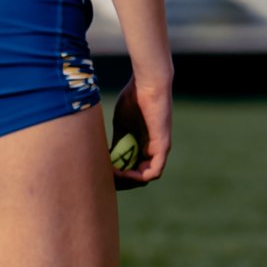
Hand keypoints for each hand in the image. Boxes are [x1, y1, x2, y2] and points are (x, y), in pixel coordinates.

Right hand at [109, 73, 172, 187]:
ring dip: (128, 180)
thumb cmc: (133, 99)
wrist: (146, 84)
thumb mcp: (121, 125)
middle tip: (105, 179)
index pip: (133, 169)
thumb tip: (107, 157)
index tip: (103, 173)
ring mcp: (159, 149)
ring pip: (146, 176)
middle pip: (139, 177)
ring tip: (113, 174)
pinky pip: (154, 171)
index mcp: (143, 145)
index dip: (118, 176)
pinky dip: (139, 176)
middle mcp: (153, 149)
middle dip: (121, 181)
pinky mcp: (163, 146)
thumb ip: (118, 141)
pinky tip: (124, 171)